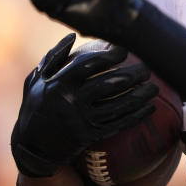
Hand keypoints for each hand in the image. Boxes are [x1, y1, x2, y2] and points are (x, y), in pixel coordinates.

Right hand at [12, 33, 157, 177]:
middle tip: (147, 68)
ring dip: (140, 96)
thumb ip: (53, 58)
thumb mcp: (36, 81)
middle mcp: (70, 102)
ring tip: (155, 88)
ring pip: (117, 106)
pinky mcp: (89, 136)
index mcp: (57, 84)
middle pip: (109, 84)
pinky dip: (135, 117)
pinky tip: (149, 109)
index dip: (109, 56)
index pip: (88, 65)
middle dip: (133, 74)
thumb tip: (72, 36)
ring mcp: (81, 121)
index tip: (124, 50)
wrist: (31, 149)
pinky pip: (117, 125)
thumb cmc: (35, 108)